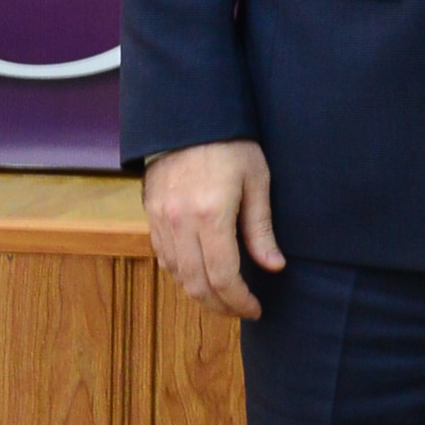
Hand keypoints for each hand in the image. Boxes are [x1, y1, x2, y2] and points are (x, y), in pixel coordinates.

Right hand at [143, 137, 283, 320]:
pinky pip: (163, 256)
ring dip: (200, 292)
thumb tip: (274, 267)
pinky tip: (200, 272)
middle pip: (196, 284)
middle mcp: (180, 222)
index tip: (255, 308)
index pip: (223, 277)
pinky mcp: (150, 212)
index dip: (239, 301)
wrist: (189, 115)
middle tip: (241, 310)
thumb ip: (261, 228)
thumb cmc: (232, 144)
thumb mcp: (257, 181)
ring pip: (176, 274)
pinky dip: (181, 272)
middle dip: (221, 305)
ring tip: (224, 296)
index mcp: (210, 215)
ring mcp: (160, 218)